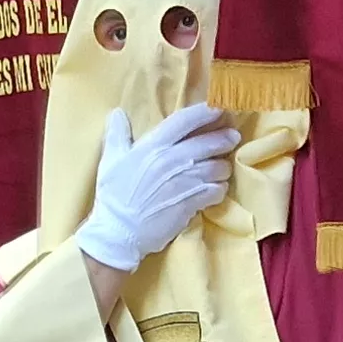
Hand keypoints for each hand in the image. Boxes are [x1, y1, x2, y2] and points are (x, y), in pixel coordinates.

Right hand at [73, 105, 240, 272]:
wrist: (120, 233)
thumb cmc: (113, 196)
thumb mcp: (110, 161)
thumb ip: (116, 135)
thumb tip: (116, 113)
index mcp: (153, 146)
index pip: (185, 120)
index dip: (205, 112)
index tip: (218, 108)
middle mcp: (173, 160)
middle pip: (210, 142)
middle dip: (225, 138)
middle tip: (232, 137)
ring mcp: (186, 182)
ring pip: (218, 166)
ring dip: (222, 166)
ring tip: (220, 168)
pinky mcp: (193, 203)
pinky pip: (218, 190)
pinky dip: (219, 188)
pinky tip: (215, 189)